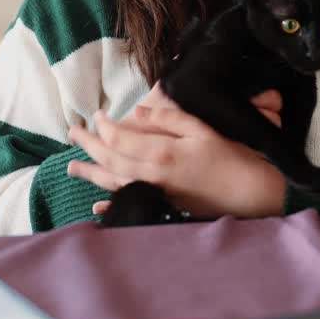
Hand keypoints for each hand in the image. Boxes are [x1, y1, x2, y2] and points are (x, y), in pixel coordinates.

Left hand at [71, 86, 284, 218]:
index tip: (96, 114)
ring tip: (72, 167)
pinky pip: (128, 201)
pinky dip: (110, 203)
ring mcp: (156, 192)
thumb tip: (136, 113)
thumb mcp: (201, 129)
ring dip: (91, 173)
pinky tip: (97, 205)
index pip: (120, 139)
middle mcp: (152, 175)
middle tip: (73, 133)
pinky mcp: (162, 203)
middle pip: (110, 160)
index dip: (104, 126)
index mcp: (161, 153)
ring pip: (114, 182)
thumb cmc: (228, 156)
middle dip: (89, 146)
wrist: (247, 192)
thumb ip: (168, 119)